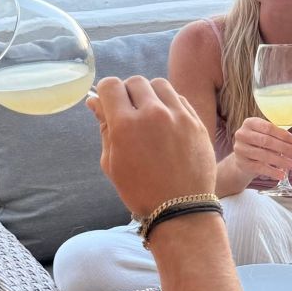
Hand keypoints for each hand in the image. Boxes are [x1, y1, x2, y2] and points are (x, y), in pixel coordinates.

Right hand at [87, 76, 215, 217]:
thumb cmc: (141, 191)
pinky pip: (179, 98)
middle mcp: (153, 113)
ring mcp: (178, 115)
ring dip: (150, 94)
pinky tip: (167, 123)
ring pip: (159, 84)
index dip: (106, 93)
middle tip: (129, 113)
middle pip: (135, 81)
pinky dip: (170, 104)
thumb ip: (104, 128)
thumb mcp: (112, 163)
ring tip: (150, 115)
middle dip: (128, 93)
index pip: (110, 85)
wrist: (181, 209)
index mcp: (126, 125)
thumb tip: (95, 103)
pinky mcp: (196, 121)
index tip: (109, 104)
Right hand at [230, 116, 291, 181]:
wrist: (242, 158)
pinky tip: (282, 175)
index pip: (268, 128)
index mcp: (250, 123)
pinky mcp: (241, 163)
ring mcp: (240, 149)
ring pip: (264, 155)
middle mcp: (242, 134)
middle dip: (285, 148)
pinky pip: (259, 168)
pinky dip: (272, 172)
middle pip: (266, 141)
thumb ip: (276, 135)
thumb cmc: (258, 143)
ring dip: (281, 161)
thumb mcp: (264, 134)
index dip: (283, 135)